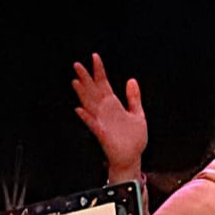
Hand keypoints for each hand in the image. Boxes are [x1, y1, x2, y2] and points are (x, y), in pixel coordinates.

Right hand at [70, 54, 147, 178]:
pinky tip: (80, 109)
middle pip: (93, 91)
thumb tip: (131, 80)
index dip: (99, 71)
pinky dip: (86, 117)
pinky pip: (93, 124)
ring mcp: (102, 121)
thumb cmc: (134, 138)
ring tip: (76, 81)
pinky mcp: (102, 133)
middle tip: (77, 65)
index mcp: (113, 105)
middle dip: (85, 78)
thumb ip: (134, 98)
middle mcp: (105, 111)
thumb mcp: (138, 114)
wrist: (132, 157)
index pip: (104, 84)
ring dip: (82, 94)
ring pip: (89, 104)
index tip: (95, 57)